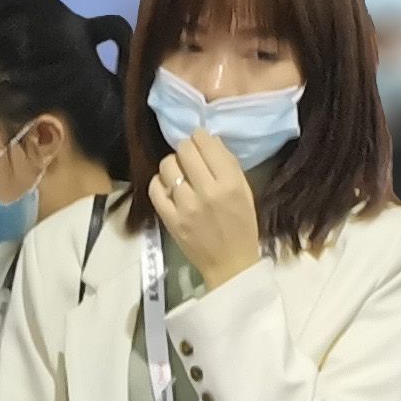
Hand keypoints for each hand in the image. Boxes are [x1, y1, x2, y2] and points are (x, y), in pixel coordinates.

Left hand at [148, 129, 261, 287]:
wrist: (230, 264)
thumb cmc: (241, 226)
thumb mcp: (245, 191)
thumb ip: (228, 164)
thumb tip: (209, 140)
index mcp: (230, 183)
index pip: (205, 142)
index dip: (200, 137)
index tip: (200, 142)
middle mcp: (207, 191)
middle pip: (184, 150)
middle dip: (186, 149)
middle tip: (190, 158)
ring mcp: (185, 206)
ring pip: (167, 165)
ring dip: (173, 165)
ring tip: (180, 174)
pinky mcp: (170, 219)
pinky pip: (155, 188)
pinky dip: (160, 182)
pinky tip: (168, 187)